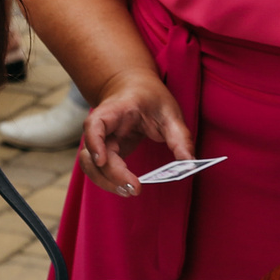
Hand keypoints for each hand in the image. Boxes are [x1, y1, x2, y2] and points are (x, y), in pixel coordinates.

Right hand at [77, 70, 193, 196]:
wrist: (134, 88)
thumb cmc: (150, 97)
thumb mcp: (169, 112)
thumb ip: (180, 138)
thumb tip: (190, 164)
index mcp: (114, 110)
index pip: (95, 124)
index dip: (94, 142)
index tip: (102, 160)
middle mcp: (101, 127)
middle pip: (92, 153)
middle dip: (111, 174)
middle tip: (135, 188)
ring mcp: (100, 140)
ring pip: (90, 166)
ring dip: (105, 182)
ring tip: (129, 191)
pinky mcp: (105, 151)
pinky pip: (99, 169)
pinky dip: (109, 181)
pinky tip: (126, 187)